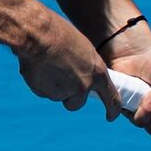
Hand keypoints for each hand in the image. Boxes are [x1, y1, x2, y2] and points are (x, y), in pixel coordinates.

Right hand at [12, 3, 119, 119]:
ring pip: (58, 95)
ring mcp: (64, 92)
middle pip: (77, 102)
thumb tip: (78, 76)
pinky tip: (38, 66)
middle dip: (70, 96)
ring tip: (47, 64)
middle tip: (61, 79)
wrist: (38, 34)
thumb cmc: (60, 34)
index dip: (112, 109)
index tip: (111, 116)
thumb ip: (84, 67)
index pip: (111, 98)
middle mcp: (83, 86)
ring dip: (53, 87)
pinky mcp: (46, 93)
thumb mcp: (82, 49)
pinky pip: (43, 90)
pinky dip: (40, 82)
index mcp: (97, 73)